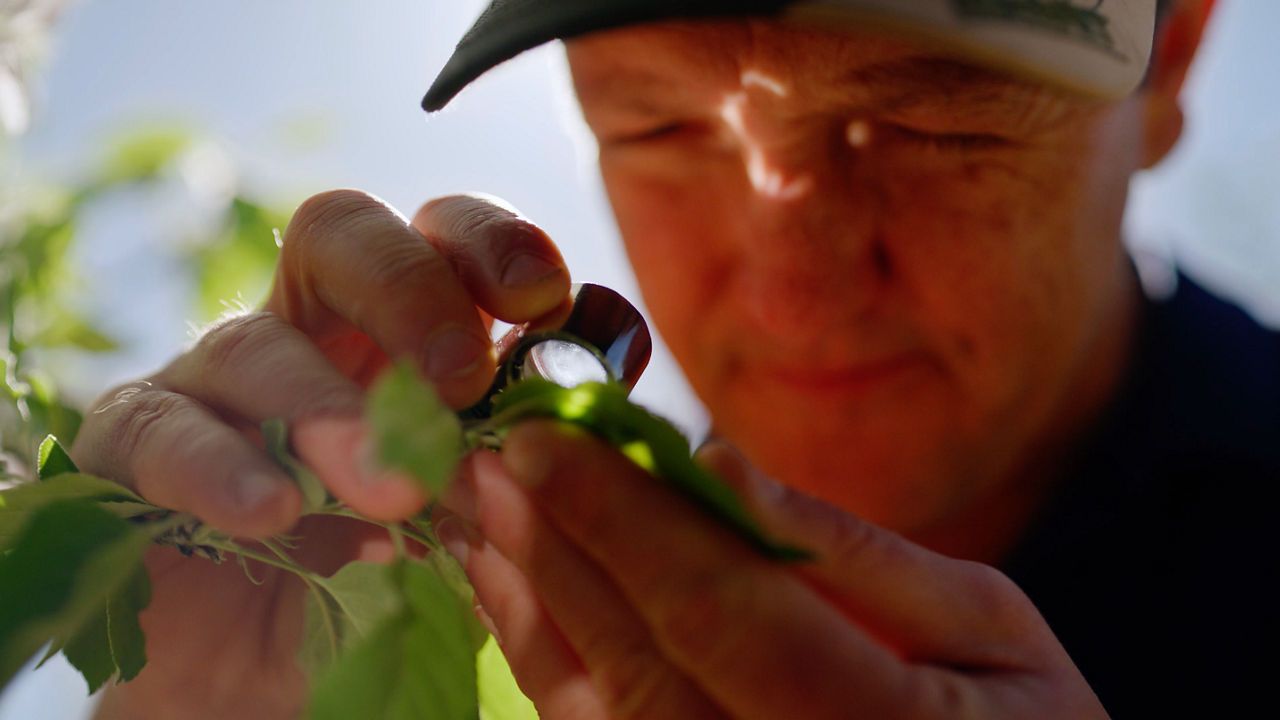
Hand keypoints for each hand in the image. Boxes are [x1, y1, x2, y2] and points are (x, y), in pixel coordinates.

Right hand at [70, 190, 570, 718]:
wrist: (264, 685)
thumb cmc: (383, 588)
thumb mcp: (471, 520)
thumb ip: (522, 456)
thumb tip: (602, 398)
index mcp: (393, 334)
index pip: (439, 238)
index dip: (490, 244)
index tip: (546, 298)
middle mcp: (302, 331)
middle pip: (339, 235)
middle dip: (408, 288)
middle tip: (463, 376)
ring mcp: (210, 383)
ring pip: (254, 345)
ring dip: (330, 410)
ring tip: (395, 488)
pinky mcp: (133, 451)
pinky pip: (159, 435)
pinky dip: (219, 469)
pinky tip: (273, 515)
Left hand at [437, 422, 1110, 719]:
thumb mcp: (994, 632)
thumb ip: (856, 555)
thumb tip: (718, 464)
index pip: (718, 609)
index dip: (623, 519)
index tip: (545, 437)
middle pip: (638, 654)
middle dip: (554, 547)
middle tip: (485, 456)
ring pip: (596, 710)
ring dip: (525, 603)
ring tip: (476, 515)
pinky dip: (541, 665)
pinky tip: (510, 595)